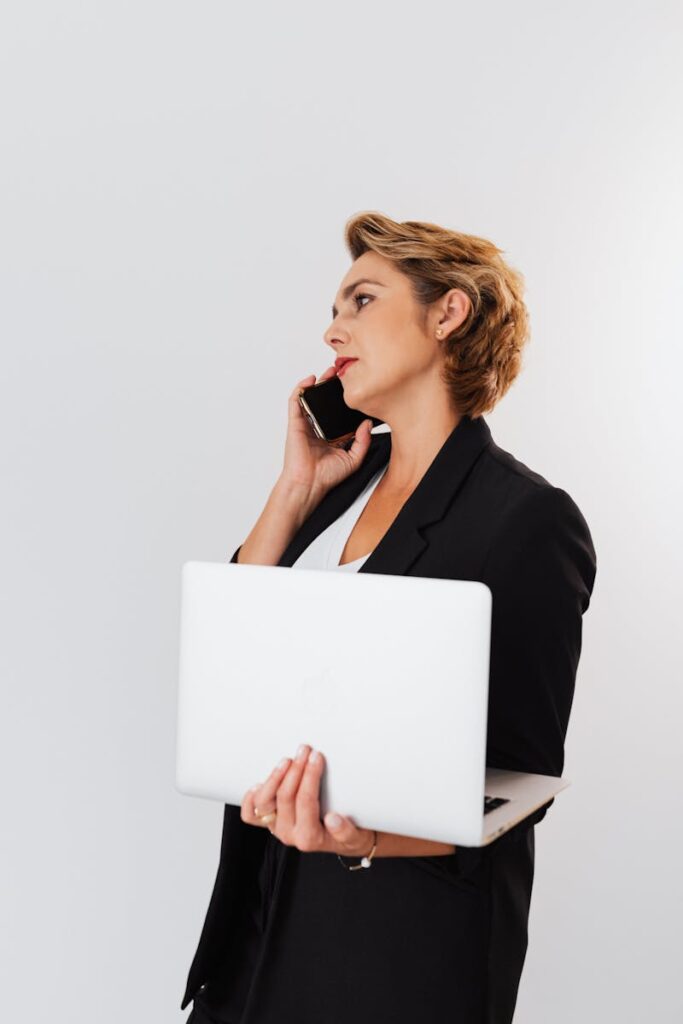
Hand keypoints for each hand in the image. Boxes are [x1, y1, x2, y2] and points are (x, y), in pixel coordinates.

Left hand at [240, 742, 374, 858]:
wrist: (343, 841)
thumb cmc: (350, 834)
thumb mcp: (356, 836)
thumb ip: (346, 831)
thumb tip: (333, 819)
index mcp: (309, 837)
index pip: (306, 800)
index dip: (310, 775)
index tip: (317, 757)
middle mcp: (289, 834)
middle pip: (285, 797)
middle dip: (296, 769)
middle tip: (305, 751)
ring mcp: (276, 828)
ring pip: (264, 803)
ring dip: (275, 777)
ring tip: (288, 760)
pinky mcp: (270, 823)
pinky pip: (250, 814)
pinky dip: (251, 798)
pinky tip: (261, 781)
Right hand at [281, 368, 373, 500]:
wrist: (309, 484)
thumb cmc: (327, 476)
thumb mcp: (354, 458)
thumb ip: (363, 441)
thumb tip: (368, 423)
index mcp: (332, 435)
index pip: (339, 412)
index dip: (346, 399)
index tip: (356, 388)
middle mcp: (318, 427)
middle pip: (325, 401)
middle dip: (333, 386)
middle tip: (343, 373)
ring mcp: (306, 424)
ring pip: (311, 398)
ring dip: (319, 383)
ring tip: (329, 371)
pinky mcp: (295, 423)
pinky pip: (295, 401)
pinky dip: (301, 388)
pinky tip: (309, 379)